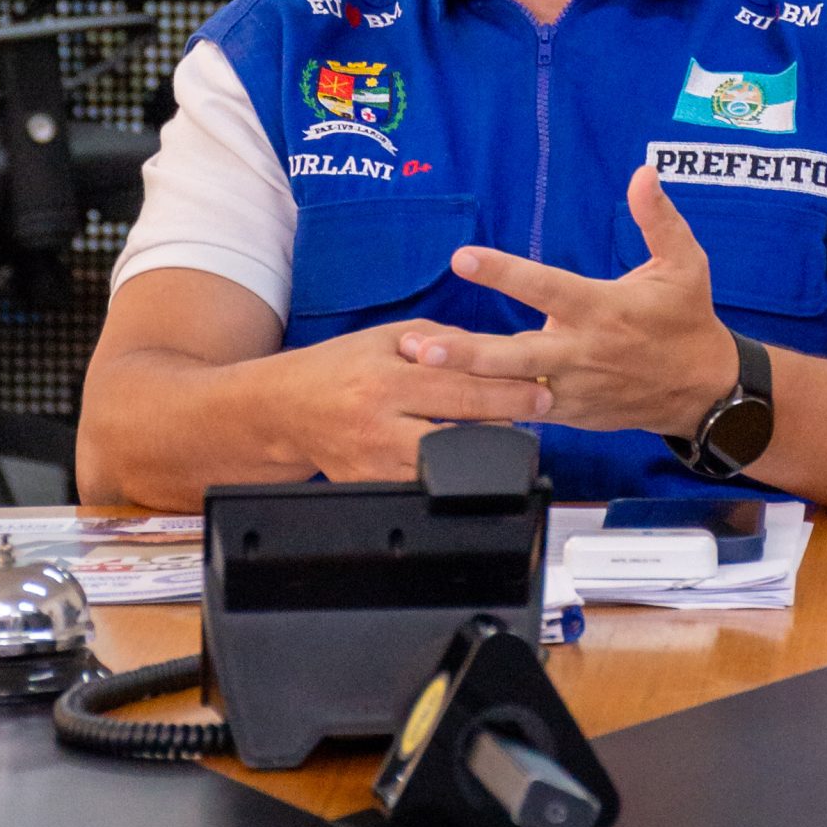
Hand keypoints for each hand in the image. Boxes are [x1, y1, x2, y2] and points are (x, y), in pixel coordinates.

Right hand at [268, 321, 552, 480]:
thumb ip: (437, 341)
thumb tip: (489, 347)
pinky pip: (421, 485)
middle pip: (457, 432)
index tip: (538, 390)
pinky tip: (472, 460)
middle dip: (506, 423)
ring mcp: (373, 465)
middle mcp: (379, 426)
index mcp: (384, 381)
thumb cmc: (338, 367)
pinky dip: (450, 472)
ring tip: (511, 437)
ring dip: (482, 453)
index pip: (456, 388)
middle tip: (540, 412)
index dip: (503, 391)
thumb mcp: (384, 338)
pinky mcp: (370, 488)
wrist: (286, 409)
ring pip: (444, 468)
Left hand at [398, 165, 738, 438]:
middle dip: (466, 354)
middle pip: (514, 355)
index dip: (502, 272)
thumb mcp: (685, 264)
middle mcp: (581, 351)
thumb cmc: (688, 320)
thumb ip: (659, 218)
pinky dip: (486, 405)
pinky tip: (444, 399)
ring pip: (510, 388)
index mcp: (602, 309)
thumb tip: (642, 173)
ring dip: (462, 380)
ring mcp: (572, 389)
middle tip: (421, 348)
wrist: (703, 391)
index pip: (544, 288)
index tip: (462, 258)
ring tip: (415, 369)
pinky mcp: (569, 414)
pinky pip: (522, 412)